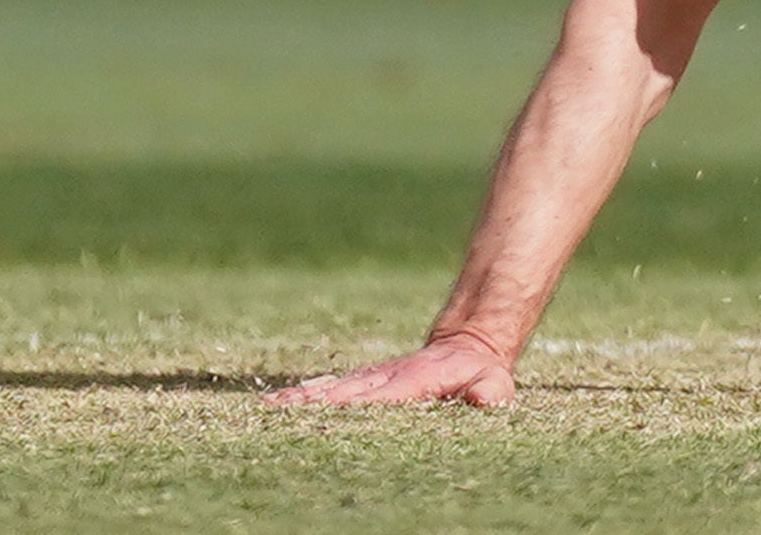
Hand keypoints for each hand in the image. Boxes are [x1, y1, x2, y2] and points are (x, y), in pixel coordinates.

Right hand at [265, 332, 515, 408]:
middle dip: (312, 403)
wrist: (468, 346)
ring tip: (267, 408)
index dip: (354, 404)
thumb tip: (484, 398)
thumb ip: (489, 391)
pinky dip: (303, 394)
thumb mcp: (493, 383)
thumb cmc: (482, 374)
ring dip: (300, 399)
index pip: (379, 397)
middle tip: (276, 413)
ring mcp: (372, 379)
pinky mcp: (365, 383)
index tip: (325, 410)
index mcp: (413, 382)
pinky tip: (277, 402)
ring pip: (330, 389)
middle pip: (342, 393)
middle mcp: (384, 379)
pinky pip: (330, 388)